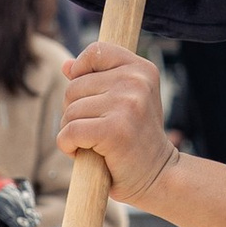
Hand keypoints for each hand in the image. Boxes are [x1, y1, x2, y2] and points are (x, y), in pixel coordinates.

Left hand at [56, 38, 178, 196]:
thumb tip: (67, 66)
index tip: (89, 97)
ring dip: (71, 131)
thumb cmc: (136, 139)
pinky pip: (70, 131)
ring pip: (70, 111)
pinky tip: (82, 153)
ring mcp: (127, 104)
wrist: (158, 175)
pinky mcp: (114, 130)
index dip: (81, 72)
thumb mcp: (123, 102)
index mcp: (142, 69)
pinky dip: (67, 146)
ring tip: (94, 143)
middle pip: (74, 87)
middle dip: (74, 112)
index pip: (96, 51)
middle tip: (95, 130)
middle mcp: (136, 81)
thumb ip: (97, 80)